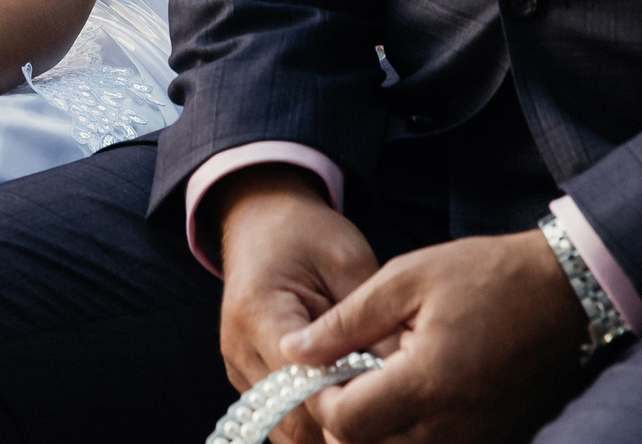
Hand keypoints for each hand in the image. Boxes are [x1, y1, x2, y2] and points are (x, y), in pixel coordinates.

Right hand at [213, 167, 379, 443]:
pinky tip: (348, 400)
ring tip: (372, 407)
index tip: (392, 392)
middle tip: (390, 407)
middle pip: (293, 419)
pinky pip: (282, 420)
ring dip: (330, 428)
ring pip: (287, 432)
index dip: (350, 399)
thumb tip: (404, 377)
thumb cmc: (306, 234)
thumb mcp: (348, 262)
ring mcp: (238, 367)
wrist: (261, 219)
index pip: (303, 385)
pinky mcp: (246, 377)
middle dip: (343, 422)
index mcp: (258, 312)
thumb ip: (371, 322)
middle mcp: (238, 348)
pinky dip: (316, 421)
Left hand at [285, 231, 586, 443]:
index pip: (345, 423)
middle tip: (342, 374)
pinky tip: (404, 395)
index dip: (319, 398)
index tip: (320, 366)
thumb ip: (345, 322)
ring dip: (373, 429)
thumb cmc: (485, 275)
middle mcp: (453, 425)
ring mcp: (476, 439)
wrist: (566, 292)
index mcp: (428, 382)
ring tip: (373, 382)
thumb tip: (294, 351)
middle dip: (342, 418)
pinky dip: (406, 434)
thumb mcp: (405, 279)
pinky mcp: (491, 440)